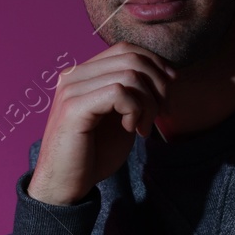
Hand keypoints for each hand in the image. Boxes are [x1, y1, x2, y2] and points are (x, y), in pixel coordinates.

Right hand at [27, 42, 175, 205]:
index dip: (155, 64)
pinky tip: (130, 129)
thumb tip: (167, 74)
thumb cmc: (93, 154)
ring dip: (148, 103)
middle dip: (157, 85)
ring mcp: (71, 89)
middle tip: (161, 114)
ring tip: (143, 127)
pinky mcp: (73, 108)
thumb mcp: (121, 116)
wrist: (65, 186)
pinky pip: (118, 93)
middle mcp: (74, 75)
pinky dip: (134, 110)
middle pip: (131, 57)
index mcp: (83, 74)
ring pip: (129, 74)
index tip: (168, 92)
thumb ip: (135, 93)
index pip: (126, 49)